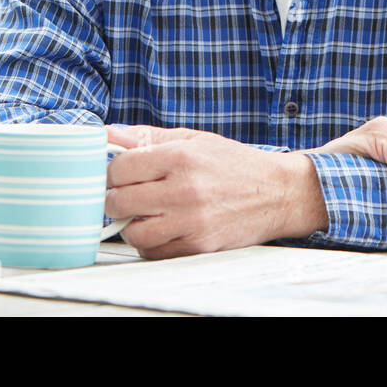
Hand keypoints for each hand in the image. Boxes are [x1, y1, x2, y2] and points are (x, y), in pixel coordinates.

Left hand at [104, 124, 319, 258]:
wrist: (278, 193)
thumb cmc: (234, 164)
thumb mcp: (195, 140)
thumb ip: (149, 137)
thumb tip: (107, 135)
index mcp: (183, 156)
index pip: (121, 167)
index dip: (113, 172)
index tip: (120, 175)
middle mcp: (186, 189)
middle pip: (119, 201)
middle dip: (116, 199)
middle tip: (127, 196)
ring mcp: (192, 220)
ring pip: (133, 232)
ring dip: (132, 225)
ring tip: (145, 215)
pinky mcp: (199, 245)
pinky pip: (155, 251)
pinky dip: (151, 243)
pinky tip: (164, 229)